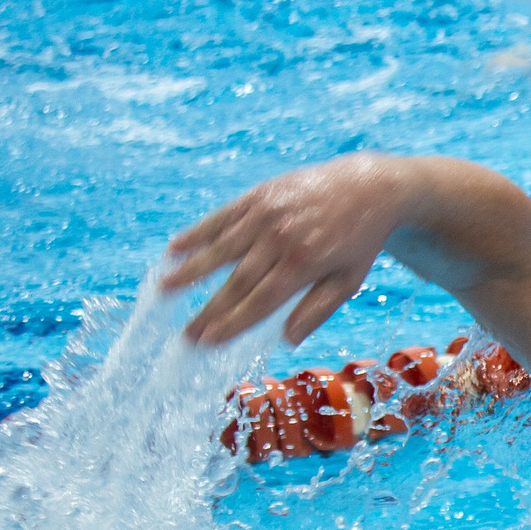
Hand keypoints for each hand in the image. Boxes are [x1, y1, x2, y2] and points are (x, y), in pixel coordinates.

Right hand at [166, 154, 408, 346]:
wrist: (367, 187)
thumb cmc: (358, 242)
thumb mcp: (347, 281)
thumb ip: (317, 311)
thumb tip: (286, 341)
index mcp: (304, 263)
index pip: (259, 301)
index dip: (232, 323)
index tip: (208, 342)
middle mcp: (280, 237)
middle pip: (236, 280)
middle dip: (209, 310)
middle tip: (185, 333)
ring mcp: (266, 213)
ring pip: (221, 247)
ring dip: (190, 269)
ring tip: (163, 288)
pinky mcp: (258, 195)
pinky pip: (222, 217)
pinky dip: (197, 233)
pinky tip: (174, 248)